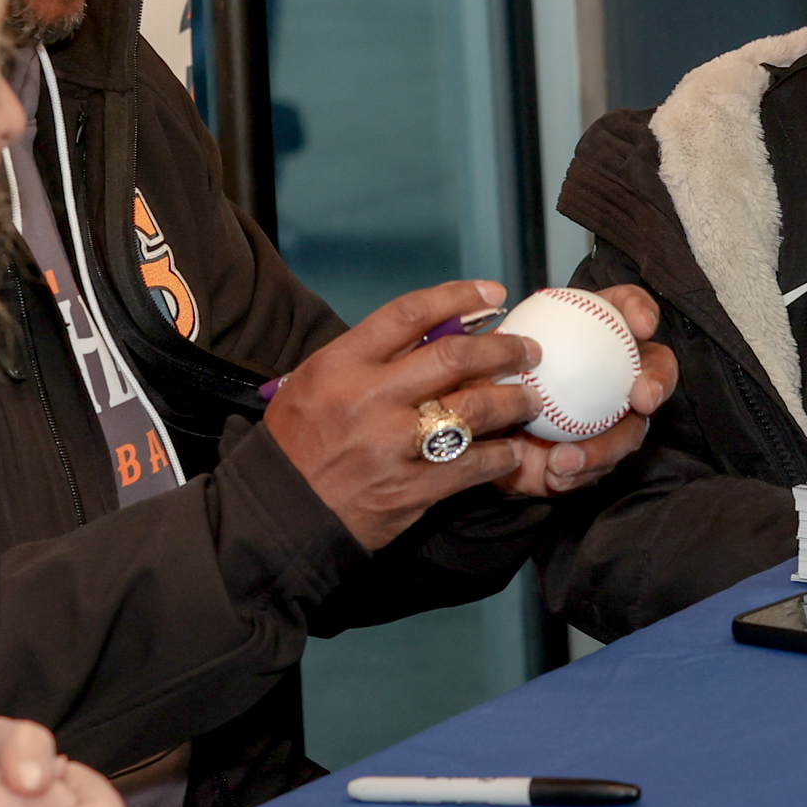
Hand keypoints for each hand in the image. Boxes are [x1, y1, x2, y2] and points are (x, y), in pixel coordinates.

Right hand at [263, 280, 546, 549]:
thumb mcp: (317, 380)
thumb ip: (371, 355)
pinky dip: (498, 455)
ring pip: (473, 411)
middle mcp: (369, 399)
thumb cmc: (299, 440)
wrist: (278, 512)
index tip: (494, 294)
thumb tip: (439, 330)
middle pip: (453, 357)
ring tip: (529, 399)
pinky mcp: (409, 489)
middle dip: (502, 350)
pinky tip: (510, 449)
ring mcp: (392, 446)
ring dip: (512, 401)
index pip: (409, 314)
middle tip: (528, 350)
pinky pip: (471, 466)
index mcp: (341, 365)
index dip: (458, 297)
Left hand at [492, 285, 677, 498]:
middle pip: (655, 370)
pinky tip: (557, 476)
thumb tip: (502, 347)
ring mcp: (611, 417)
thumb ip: (495, 352)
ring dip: (606, 446)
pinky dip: (580, 473)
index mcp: (593, 333)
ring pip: (631, 430)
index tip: (641, 324)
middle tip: (642, 396)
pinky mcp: (597, 456)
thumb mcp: (482, 359)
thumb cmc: (482, 379)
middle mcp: (614, 372)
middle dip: (658, 380)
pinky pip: (600, 467)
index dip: (642, 310)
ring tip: (566, 459)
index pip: (629, 309)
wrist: (475, 434)